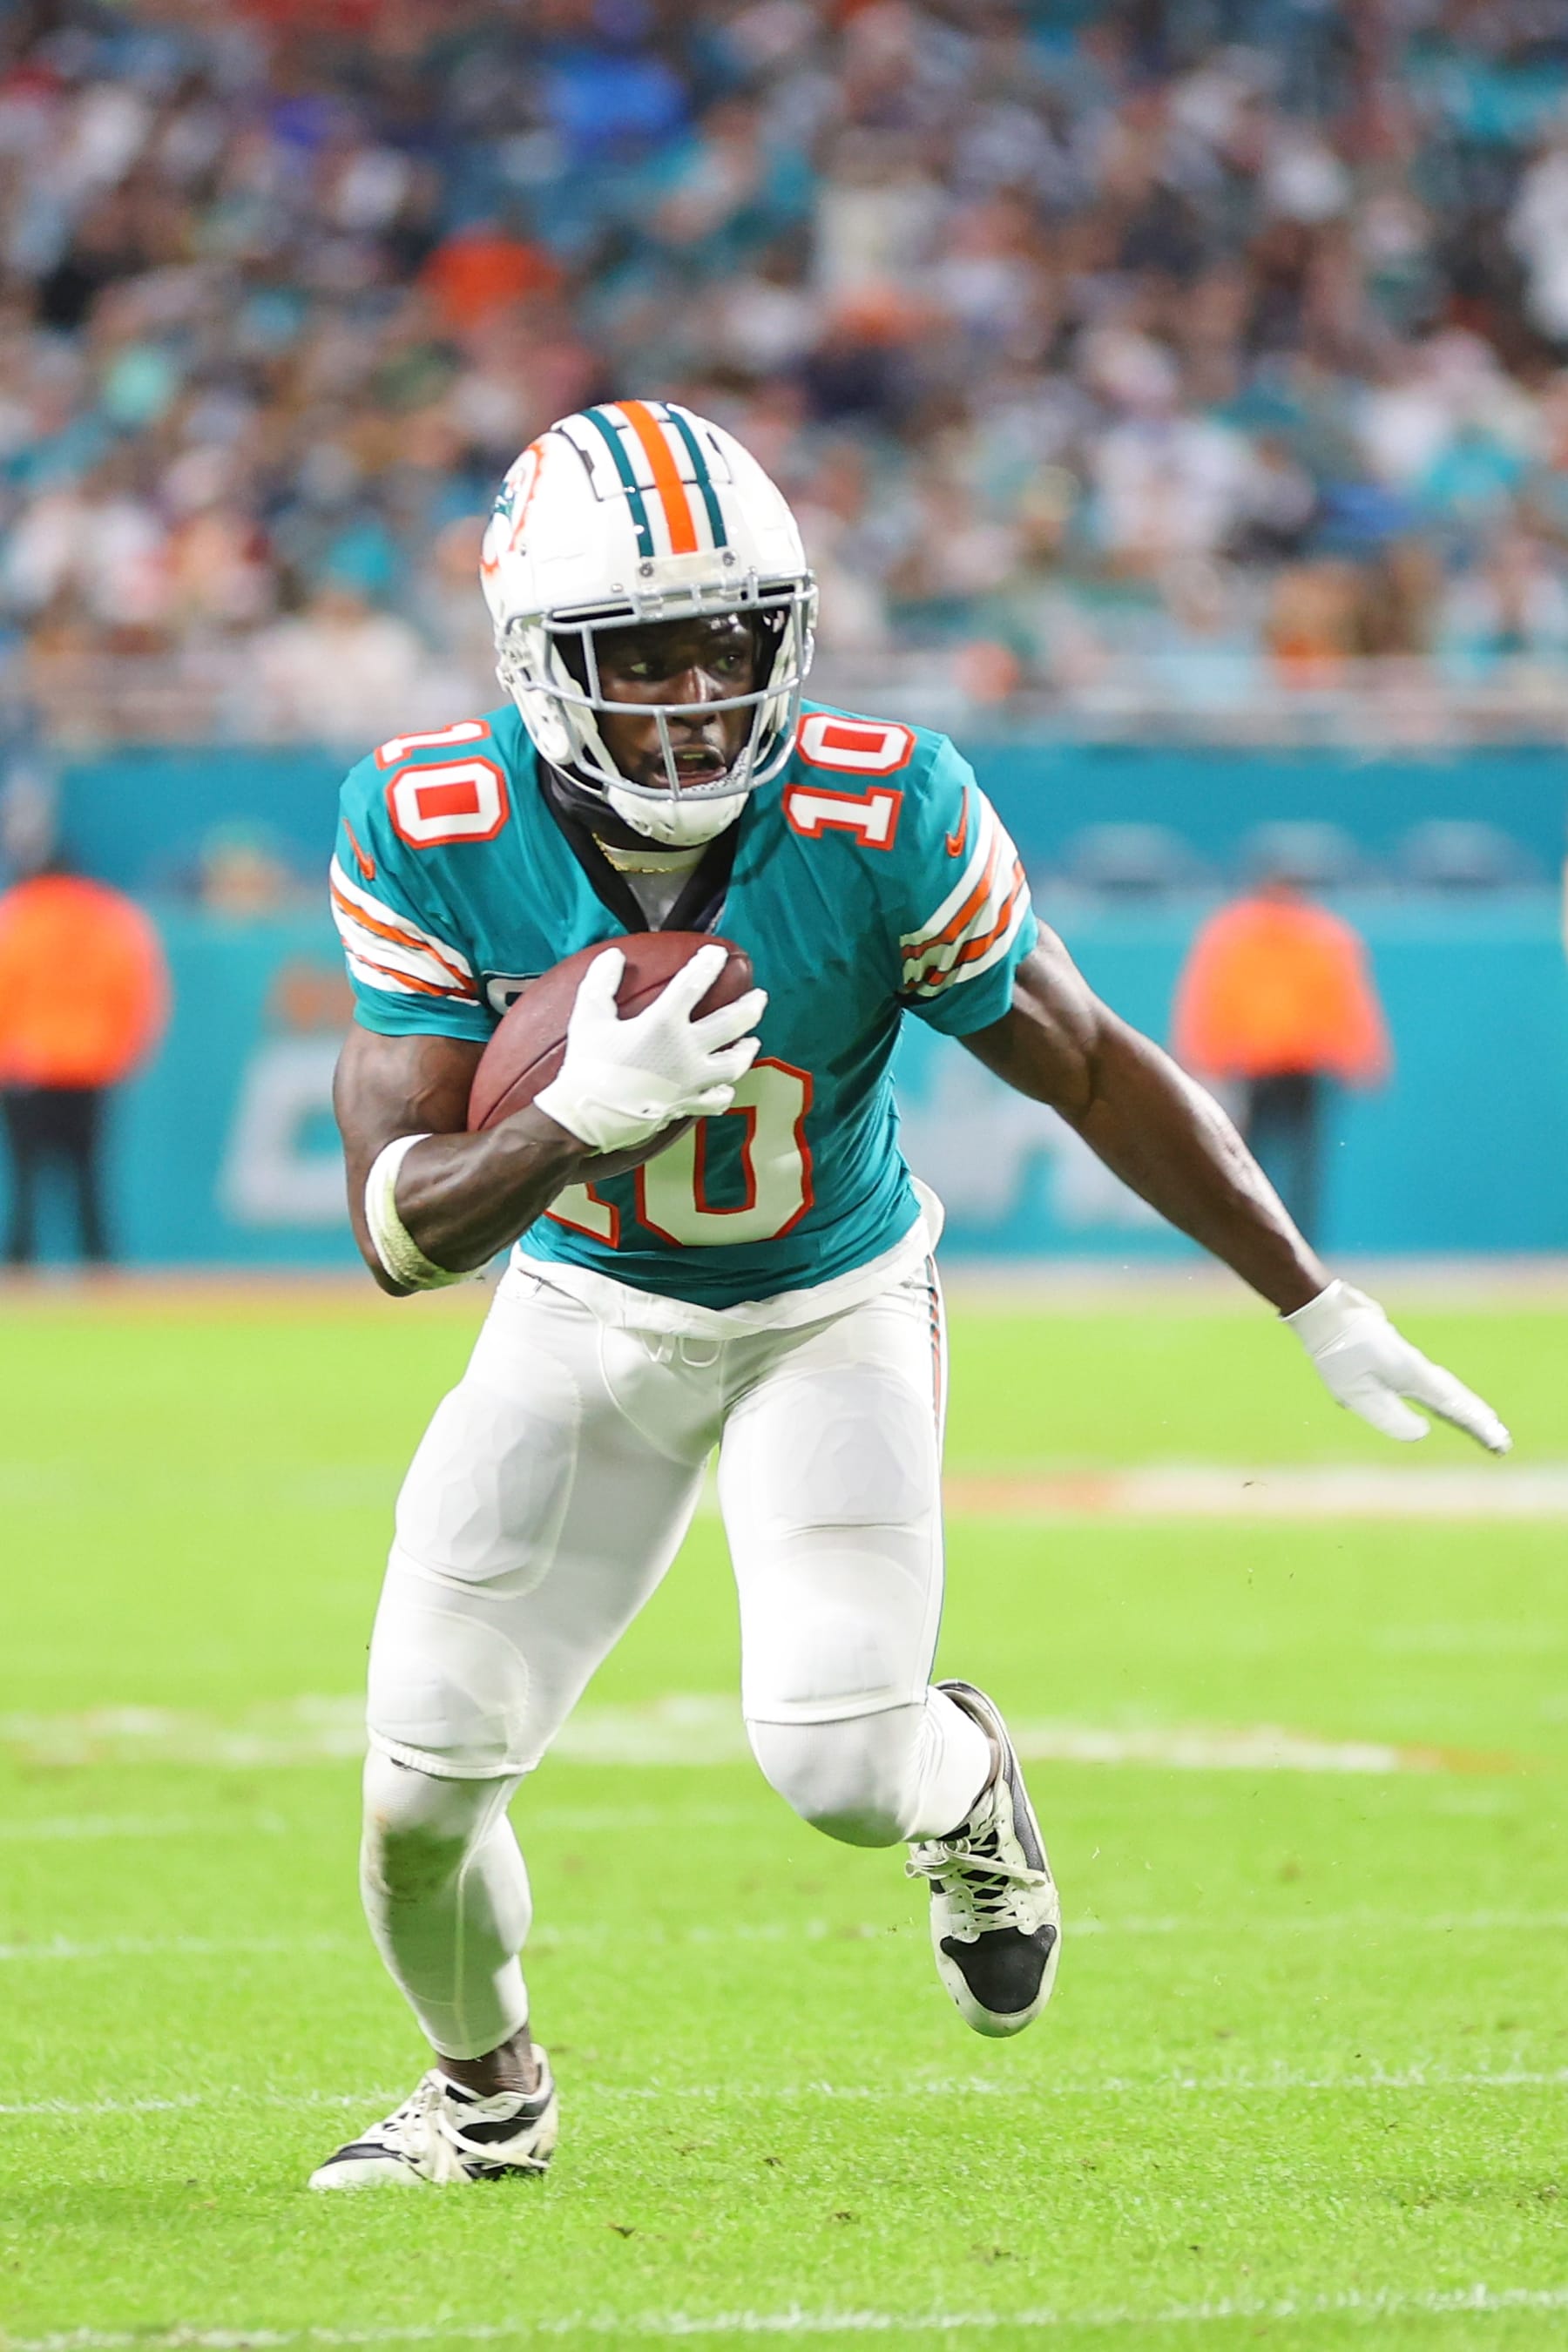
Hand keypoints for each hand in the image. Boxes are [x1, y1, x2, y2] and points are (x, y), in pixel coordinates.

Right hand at [534, 943, 765, 1156]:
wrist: (588, 1118)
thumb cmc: (587, 1065)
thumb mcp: (588, 1017)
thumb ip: (601, 982)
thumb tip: (614, 955)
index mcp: (664, 1023)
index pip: (694, 984)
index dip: (708, 964)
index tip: (718, 953)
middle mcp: (687, 1050)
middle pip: (731, 1022)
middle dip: (750, 1006)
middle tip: (759, 996)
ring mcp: (692, 1080)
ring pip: (734, 1063)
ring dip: (747, 1050)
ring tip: (753, 1040)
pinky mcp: (687, 1105)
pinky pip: (716, 1099)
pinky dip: (724, 1091)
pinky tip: (726, 1086)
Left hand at [1285, 1280, 1509, 1453]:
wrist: (1326, 1313)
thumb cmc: (1339, 1354)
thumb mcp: (1359, 1393)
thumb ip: (1390, 1416)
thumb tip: (1423, 1433)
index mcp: (1413, 1379)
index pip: (1454, 1410)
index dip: (1477, 1429)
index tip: (1500, 1446)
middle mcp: (1417, 1370)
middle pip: (1456, 1399)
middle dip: (1478, 1420)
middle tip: (1501, 1442)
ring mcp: (1408, 1363)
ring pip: (1445, 1389)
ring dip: (1465, 1407)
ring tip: (1483, 1422)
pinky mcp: (1396, 1359)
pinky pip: (1429, 1383)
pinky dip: (1444, 1396)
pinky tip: (1444, 1402)